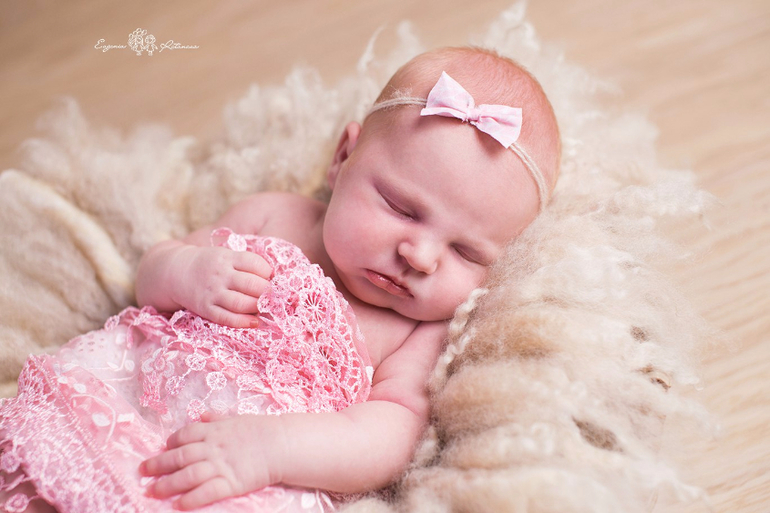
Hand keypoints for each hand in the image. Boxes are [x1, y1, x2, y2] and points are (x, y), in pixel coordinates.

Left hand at [140, 413, 284, 509]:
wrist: (282, 444)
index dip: (171, 442)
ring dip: (168, 484)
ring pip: (188, 475)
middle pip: (180, 456)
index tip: (164, 447)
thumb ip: (218, 417)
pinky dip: (192, 499)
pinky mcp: (231, 483)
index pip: (185, 434)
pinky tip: (179, 504)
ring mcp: (221, 465)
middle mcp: (213, 447)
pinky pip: (207, 492)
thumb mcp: (238, 418)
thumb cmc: (262, 429)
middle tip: (143, 470)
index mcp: (215, 430)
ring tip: (152, 491)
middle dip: (159, 464)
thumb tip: (203, 414)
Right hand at [172, 245, 272, 327]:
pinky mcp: (206, 309)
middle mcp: (220, 275)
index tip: (271, 277)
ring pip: (241, 303)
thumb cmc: (210, 264)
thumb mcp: (226, 256)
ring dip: (258, 307)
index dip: (268, 272)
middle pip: (252, 285)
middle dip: (267, 292)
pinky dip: (243, 322)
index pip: (254, 263)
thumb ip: (247, 264)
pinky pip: (227, 318)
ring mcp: (212, 293)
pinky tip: (254, 322)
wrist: (176, 272)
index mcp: (227, 258)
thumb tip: (274, 278)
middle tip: (273, 296)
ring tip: (264, 307)